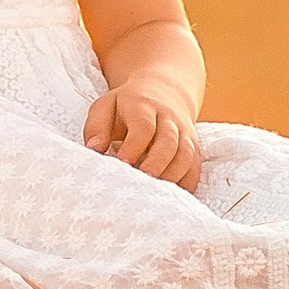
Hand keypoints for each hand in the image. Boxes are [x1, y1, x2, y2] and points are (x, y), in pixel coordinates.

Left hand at [84, 81, 201, 187]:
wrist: (163, 91)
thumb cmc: (125, 106)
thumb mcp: (106, 106)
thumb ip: (97, 127)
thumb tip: (94, 149)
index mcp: (143, 106)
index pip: (143, 127)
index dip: (133, 147)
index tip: (121, 165)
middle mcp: (169, 119)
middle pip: (169, 142)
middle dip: (156, 165)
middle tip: (141, 184)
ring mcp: (184, 133)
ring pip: (186, 155)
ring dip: (172, 176)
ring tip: (155, 195)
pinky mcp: (194, 148)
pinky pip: (194, 167)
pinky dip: (186, 184)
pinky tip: (170, 197)